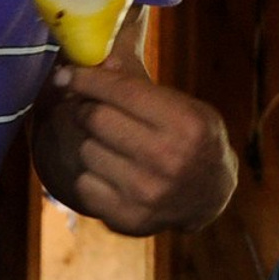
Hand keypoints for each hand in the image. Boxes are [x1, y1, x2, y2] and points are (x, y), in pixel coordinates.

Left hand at [37, 51, 236, 234]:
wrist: (211, 197)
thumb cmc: (193, 139)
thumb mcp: (184, 105)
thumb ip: (138, 84)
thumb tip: (90, 60)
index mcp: (187, 124)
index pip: (120, 91)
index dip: (87, 79)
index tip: (67, 74)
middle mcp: (168, 160)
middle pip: (96, 119)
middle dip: (89, 110)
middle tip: (95, 110)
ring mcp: (147, 193)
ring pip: (87, 151)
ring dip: (94, 145)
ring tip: (117, 148)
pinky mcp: (129, 218)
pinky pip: (84, 184)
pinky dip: (94, 176)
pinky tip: (116, 175)